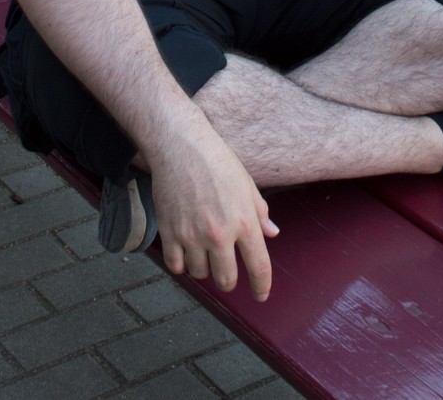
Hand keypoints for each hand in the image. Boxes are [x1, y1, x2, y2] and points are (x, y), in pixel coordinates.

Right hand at [147, 125, 280, 300]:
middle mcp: (219, 234)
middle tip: (227, 273)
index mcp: (244, 222)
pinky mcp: (170, 232)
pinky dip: (181, 265)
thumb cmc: (218, 162)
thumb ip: (260, 213)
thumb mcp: (247, 185)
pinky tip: (185, 254)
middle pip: (226, 279)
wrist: (181, 147)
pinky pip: (176, 266)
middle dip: (229, 281)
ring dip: (204, 269)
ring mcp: (192, 235)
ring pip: (200, 274)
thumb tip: (272, 233)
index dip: (262, 286)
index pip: (259, 266)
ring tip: (204, 254)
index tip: (261, 295)